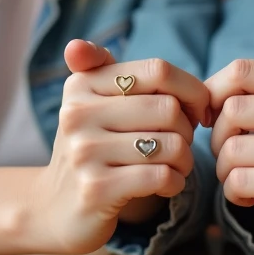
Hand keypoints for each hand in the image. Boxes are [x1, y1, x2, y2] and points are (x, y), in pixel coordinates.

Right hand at [30, 40, 209, 253]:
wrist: (55, 208)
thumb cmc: (92, 148)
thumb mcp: (93, 104)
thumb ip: (106, 71)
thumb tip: (75, 46)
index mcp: (82, 84)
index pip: (157, 70)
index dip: (191, 89)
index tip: (198, 110)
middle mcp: (77, 114)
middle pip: (169, 108)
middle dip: (188, 130)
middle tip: (180, 143)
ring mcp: (84, 152)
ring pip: (171, 145)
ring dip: (185, 160)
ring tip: (174, 165)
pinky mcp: (96, 189)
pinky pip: (161, 176)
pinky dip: (175, 182)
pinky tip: (166, 184)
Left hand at [206, 35, 253, 252]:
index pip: (243, 70)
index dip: (214, 91)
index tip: (211, 114)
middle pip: (232, 110)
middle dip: (217, 136)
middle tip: (230, 154)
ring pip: (232, 149)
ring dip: (224, 169)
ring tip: (240, 177)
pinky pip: (240, 181)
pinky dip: (234, 193)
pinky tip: (250, 198)